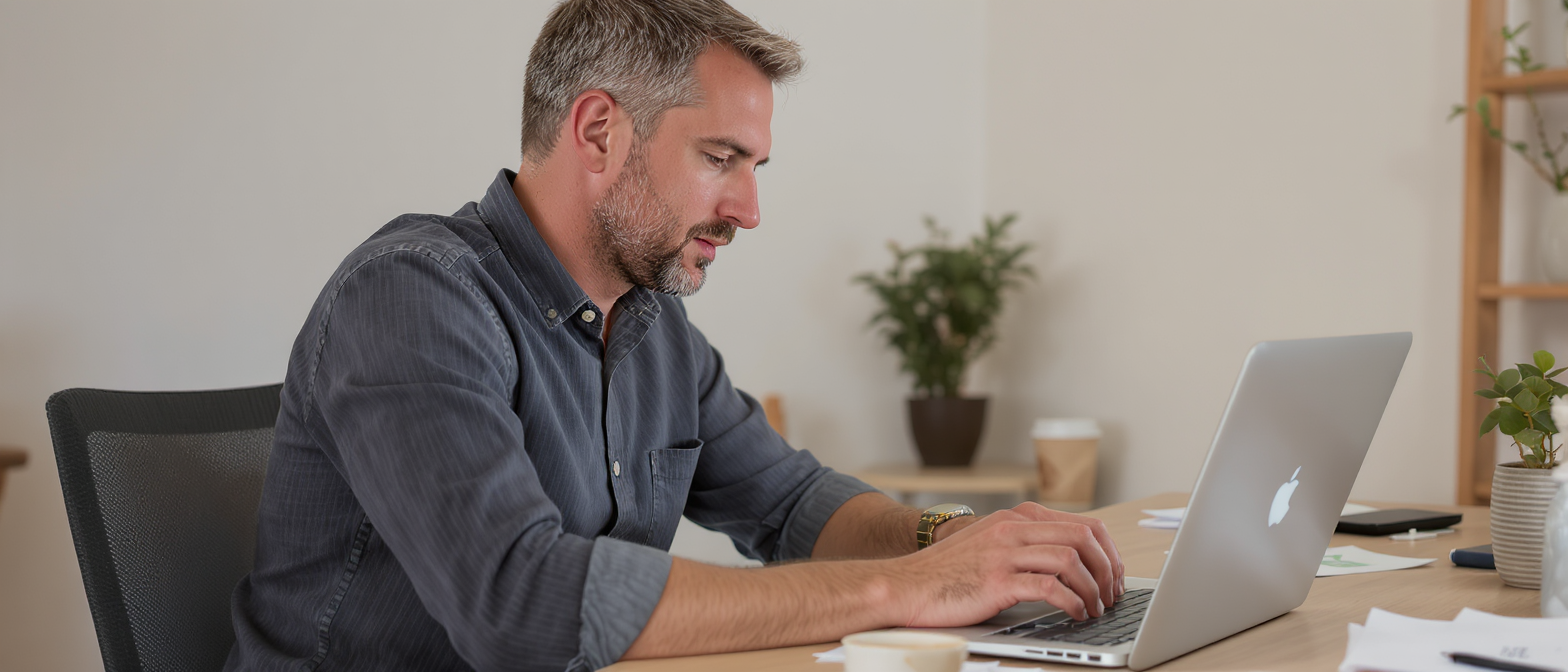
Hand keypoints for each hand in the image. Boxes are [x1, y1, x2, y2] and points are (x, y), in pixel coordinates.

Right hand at [894, 503, 1123, 626]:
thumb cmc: (945, 573)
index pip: (1082, 523)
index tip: (1114, 575)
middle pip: (1084, 538)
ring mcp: (1004, 553)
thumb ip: (1023, 544)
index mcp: (1015, 518)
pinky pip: (1049, 587)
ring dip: (1093, 588)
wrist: (904, 585)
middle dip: (1109, 569)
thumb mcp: (988, 545)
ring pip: (1071, 560)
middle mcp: (1012, 528)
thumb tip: (1069, 562)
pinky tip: (1075, 615)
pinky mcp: (996, 581)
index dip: (1109, 552)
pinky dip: (1072, 603)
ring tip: (1096, 608)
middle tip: (1112, 594)